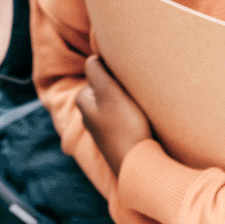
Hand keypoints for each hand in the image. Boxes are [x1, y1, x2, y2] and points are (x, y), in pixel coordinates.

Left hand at [77, 55, 152, 176]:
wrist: (138, 165)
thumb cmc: (124, 126)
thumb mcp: (109, 92)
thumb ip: (97, 71)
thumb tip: (92, 58)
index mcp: (83, 102)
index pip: (96, 74)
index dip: (112, 71)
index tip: (126, 77)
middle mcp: (89, 117)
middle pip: (105, 90)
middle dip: (118, 87)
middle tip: (135, 90)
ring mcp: (102, 131)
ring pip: (114, 106)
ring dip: (126, 102)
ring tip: (139, 105)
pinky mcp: (116, 141)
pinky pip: (122, 120)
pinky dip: (130, 117)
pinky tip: (140, 121)